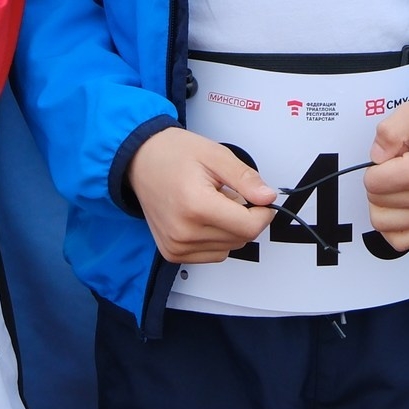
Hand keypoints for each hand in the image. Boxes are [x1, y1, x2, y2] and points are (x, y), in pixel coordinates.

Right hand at [128, 127, 274, 263]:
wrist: (140, 160)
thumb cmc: (174, 154)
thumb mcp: (216, 155)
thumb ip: (245, 179)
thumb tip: (268, 198)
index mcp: (195, 206)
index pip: (249, 227)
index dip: (263, 213)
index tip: (260, 199)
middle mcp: (183, 232)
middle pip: (241, 238)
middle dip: (244, 217)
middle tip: (227, 193)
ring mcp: (176, 246)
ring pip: (229, 248)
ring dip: (230, 228)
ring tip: (211, 203)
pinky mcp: (172, 253)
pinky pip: (212, 254)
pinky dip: (216, 238)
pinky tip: (203, 217)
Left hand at [362, 97, 408, 250]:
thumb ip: (389, 130)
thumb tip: (375, 157)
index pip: (373, 183)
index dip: (376, 165)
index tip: (395, 155)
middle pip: (376, 203)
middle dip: (380, 182)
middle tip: (401, 166)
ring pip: (382, 224)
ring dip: (384, 203)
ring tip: (403, 183)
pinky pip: (399, 240)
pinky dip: (393, 223)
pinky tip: (403, 202)